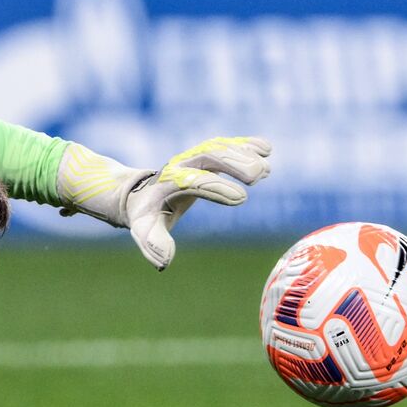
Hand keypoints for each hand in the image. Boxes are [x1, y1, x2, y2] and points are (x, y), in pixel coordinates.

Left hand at [56, 137, 272, 269]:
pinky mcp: (204, 155)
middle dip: (234, 162)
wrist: (140, 193)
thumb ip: (154, 243)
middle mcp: (181, 164)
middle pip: (208, 156)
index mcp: (167, 184)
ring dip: (243, 153)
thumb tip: (164, 261)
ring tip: (266, 169)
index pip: (193, 181)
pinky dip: (245, 145)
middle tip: (259, 174)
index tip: (241, 198)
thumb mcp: (144, 231)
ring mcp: (193, 157)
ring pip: (218, 148)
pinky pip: (225, 145)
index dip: (217, 188)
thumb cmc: (145, 216)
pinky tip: (267, 148)